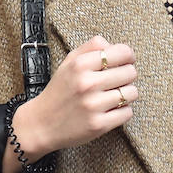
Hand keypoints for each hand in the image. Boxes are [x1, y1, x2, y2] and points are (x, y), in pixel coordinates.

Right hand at [6, 36, 136, 171]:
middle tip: (115, 81)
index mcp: (80, 64)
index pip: (122, 52)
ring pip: (132, 93)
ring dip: (126, 94)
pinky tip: (110, 110)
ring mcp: (93, 105)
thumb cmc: (59, 90)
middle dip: (126, 76)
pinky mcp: (98, 125)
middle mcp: (87, 83)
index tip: (125, 61)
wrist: (41, 124)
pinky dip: (122, 111)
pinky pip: (128, 112)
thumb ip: (92, 47)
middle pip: (130, 72)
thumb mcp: (69, 62)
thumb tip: (116, 46)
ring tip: (112, 96)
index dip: (128, 56)